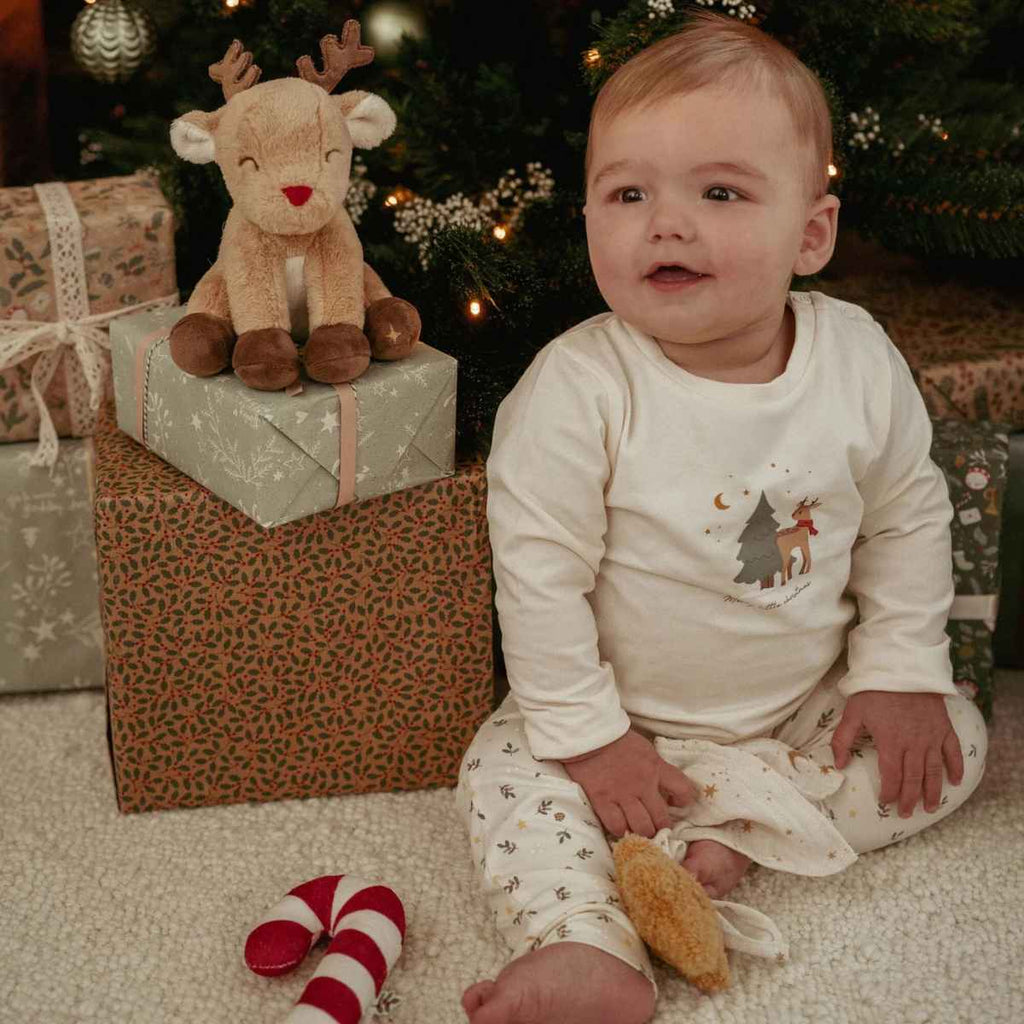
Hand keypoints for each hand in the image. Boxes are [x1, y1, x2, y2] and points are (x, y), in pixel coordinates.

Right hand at [562, 729, 698, 837]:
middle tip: (654, 827)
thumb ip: (655, 768)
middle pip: (661, 819)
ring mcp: (622, 794)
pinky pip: (616, 825)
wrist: (589, 735)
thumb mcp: (645, 750)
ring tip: (637, 831)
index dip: (683, 801)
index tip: (675, 803)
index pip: (683, 790)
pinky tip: (620, 827)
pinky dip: (620, 830)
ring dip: (642, 832)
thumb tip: (663, 787)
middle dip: (660, 827)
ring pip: (642, 827)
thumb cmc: (617, 740)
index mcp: (656, 767)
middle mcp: (643, 784)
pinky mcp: (602, 800)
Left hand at [831, 690, 963, 817]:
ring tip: (930, 808)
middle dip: (909, 799)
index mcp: (891, 743)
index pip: (891, 776)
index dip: (889, 793)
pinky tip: (956, 782)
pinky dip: (956, 768)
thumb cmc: (874, 690)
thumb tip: (838, 765)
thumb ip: (843, 740)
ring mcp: (932, 737)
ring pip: (934, 771)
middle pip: (913, 779)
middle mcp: (914, 745)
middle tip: (906, 813)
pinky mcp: (944, 728)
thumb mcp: (852, 713)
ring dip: (933, 791)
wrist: (902, 667)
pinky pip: (953, 752)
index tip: (886, 804)